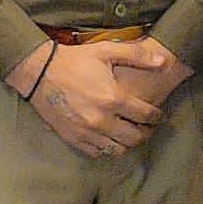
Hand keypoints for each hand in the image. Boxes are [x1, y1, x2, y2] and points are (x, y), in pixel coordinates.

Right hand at [16, 37, 176, 158]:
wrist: (40, 73)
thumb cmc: (75, 60)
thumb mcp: (106, 50)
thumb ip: (137, 55)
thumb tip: (163, 62)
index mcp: (112, 98)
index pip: (145, 115)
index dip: (157, 117)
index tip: (159, 115)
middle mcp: (101, 119)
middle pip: (135, 137)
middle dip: (146, 132)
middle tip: (148, 126)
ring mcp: (86, 132)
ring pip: (118, 149)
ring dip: (128, 143)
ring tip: (130, 133)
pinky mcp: (73, 138)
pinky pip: (98, 153)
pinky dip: (108, 148)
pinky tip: (110, 138)